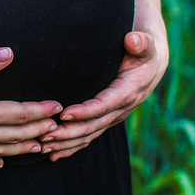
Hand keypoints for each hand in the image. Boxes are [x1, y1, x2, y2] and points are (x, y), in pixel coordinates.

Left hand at [38, 30, 168, 160]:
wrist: (151, 67)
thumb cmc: (144, 52)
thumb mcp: (146, 46)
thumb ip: (141, 42)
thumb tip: (132, 40)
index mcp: (128, 91)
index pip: (104, 105)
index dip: (85, 111)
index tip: (64, 113)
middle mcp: (121, 109)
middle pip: (93, 125)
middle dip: (69, 132)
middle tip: (45, 134)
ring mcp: (113, 117)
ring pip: (89, 135)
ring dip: (66, 143)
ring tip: (43, 145)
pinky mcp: (106, 120)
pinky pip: (89, 137)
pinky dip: (71, 147)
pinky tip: (54, 154)